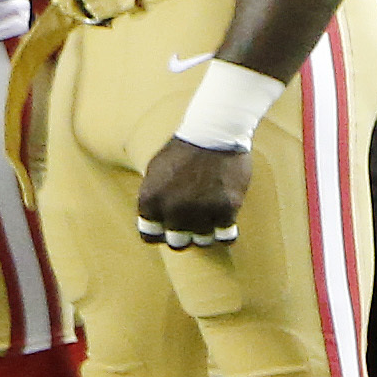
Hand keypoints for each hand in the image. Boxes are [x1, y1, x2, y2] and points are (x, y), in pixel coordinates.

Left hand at [134, 134, 251, 249]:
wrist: (214, 133)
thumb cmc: (184, 150)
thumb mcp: (155, 172)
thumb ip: (153, 198)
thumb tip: (155, 222)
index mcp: (150, 200)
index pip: (150, 236)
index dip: (162, 232)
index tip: (171, 225)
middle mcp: (173, 210)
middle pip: (177, 243)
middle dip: (184, 234)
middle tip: (193, 222)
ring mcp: (200, 212)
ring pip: (203, 241)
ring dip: (206, 232)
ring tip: (211, 218)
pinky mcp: (227, 210)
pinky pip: (226, 237)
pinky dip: (227, 231)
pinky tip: (226, 218)